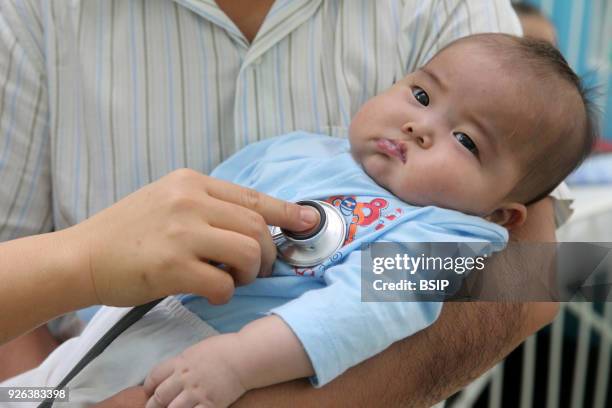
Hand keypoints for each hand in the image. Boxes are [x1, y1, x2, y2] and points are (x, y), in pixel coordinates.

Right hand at [64, 169, 318, 306]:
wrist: (82, 256)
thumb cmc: (127, 232)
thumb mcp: (167, 201)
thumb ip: (207, 205)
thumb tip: (254, 223)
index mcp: (190, 182)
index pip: (251, 196)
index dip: (286, 211)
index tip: (309, 221)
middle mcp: (189, 200)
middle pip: (256, 226)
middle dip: (268, 253)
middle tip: (258, 269)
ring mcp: (180, 232)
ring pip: (248, 251)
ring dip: (251, 273)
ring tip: (235, 280)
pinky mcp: (171, 266)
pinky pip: (223, 283)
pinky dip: (226, 293)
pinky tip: (212, 292)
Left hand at [144, 334, 245, 407]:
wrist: (245, 357)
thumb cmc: (224, 350)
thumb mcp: (197, 350)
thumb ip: (183, 362)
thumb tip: (173, 372)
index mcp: (181, 362)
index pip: (154, 376)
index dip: (148, 387)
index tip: (149, 392)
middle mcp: (185, 378)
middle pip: (159, 397)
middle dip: (152, 406)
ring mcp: (197, 393)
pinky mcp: (210, 404)